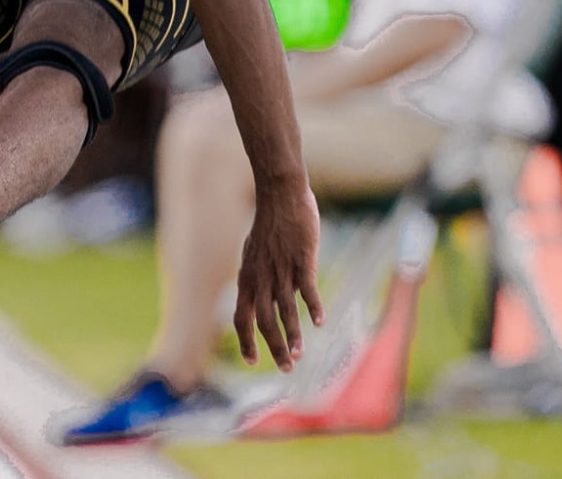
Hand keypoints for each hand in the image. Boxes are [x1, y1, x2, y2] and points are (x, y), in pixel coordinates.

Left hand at [234, 180, 323, 372]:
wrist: (280, 194)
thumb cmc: (270, 224)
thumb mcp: (255, 253)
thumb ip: (259, 277)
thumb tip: (264, 298)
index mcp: (248, 277)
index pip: (242, 317)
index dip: (246, 341)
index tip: (252, 361)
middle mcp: (262, 277)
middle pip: (264, 321)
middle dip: (273, 347)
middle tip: (286, 368)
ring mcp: (282, 269)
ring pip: (285, 310)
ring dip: (292, 335)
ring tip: (299, 355)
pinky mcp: (302, 259)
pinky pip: (307, 288)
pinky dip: (313, 306)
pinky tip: (319, 322)